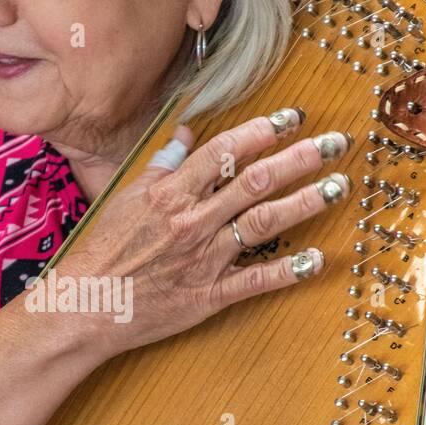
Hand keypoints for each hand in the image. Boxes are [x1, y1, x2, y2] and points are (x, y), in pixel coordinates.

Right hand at [58, 111, 351, 358]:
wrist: (85, 307)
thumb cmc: (102, 251)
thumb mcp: (127, 197)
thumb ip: (162, 165)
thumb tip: (187, 133)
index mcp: (170, 193)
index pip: (225, 151)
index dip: (263, 130)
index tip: (293, 117)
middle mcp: (192, 221)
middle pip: (256, 181)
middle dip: (302, 159)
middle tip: (338, 143)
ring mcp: (204, 259)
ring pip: (264, 223)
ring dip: (306, 202)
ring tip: (340, 187)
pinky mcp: (209, 296)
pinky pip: (257, 281)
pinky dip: (290, 270)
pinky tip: (319, 259)